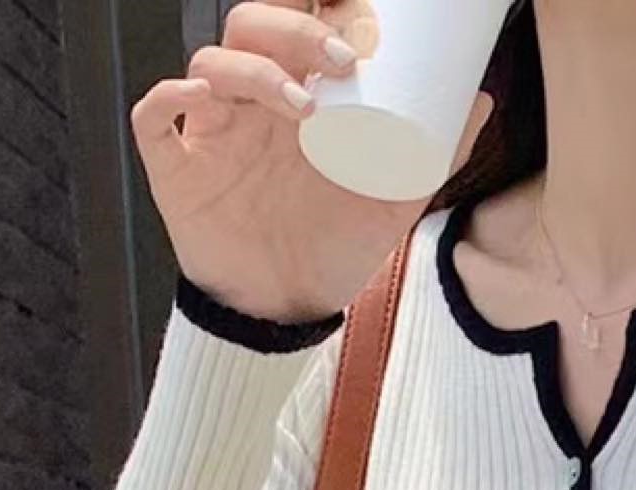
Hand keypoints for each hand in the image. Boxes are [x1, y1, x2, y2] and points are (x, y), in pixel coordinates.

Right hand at [131, 4, 493, 323]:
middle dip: (295, 30)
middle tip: (342, 61)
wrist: (288, 312)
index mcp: (298, 97)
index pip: (298, 23)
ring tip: (301, 108)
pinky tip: (200, 101)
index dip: (320, 9)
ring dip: (255, 72)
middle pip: (252, 26)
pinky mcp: (177, 173)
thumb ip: (433, 153)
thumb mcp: (393, 202)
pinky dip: (169, 98)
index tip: (364, 19)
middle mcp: (252, 105)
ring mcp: (212, 134)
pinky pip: (154, 120)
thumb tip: (481, 100)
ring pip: (211, 63)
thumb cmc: (332, 247)